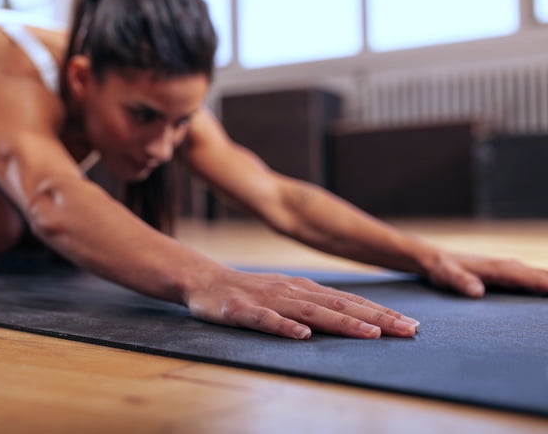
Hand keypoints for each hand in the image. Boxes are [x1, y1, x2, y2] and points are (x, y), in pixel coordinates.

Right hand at [185, 269, 419, 339]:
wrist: (204, 281)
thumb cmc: (250, 292)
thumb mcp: (287, 295)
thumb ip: (316, 305)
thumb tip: (356, 318)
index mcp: (305, 289)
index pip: (350, 301)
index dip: (381, 312)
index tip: (413, 325)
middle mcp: (292, 291)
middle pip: (339, 305)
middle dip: (376, 318)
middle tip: (408, 330)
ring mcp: (268, 300)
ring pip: (309, 312)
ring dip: (342, 322)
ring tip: (370, 333)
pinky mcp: (242, 311)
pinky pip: (265, 320)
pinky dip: (284, 327)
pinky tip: (301, 336)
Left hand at [420, 250, 547, 297]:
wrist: (434, 258)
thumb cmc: (440, 268)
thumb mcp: (444, 275)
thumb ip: (459, 281)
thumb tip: (477, 291)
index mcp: (497, 267)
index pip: (528, 278)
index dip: (545, 285)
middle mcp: (508, 266)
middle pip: (541, 275)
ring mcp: (510, 269)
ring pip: (540, 276)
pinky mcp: (508, 274)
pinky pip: (533, 279)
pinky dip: (545, 283)